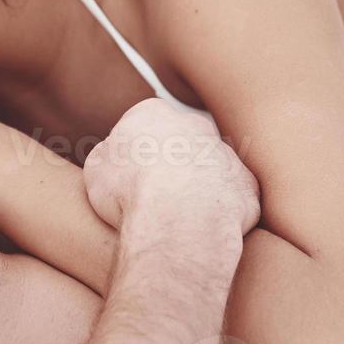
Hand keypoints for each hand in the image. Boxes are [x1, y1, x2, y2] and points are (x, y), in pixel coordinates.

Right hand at [83, 98, 260, 237]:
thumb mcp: (96, 169)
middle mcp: (195, 126)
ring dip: (198, 188)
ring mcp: (225, 154)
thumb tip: (114, 157)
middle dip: (170, 165)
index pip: (141, 127)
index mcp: (153, 113)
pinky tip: (204, 230)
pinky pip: (234, 198)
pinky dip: (221, 212)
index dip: (132, 156)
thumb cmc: (130, 192)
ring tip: (179, 219)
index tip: (127, 179)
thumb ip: (108, 156)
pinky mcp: (247, 186)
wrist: (178, 219)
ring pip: (210, 169)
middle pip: (180, 143)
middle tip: (155, 197)